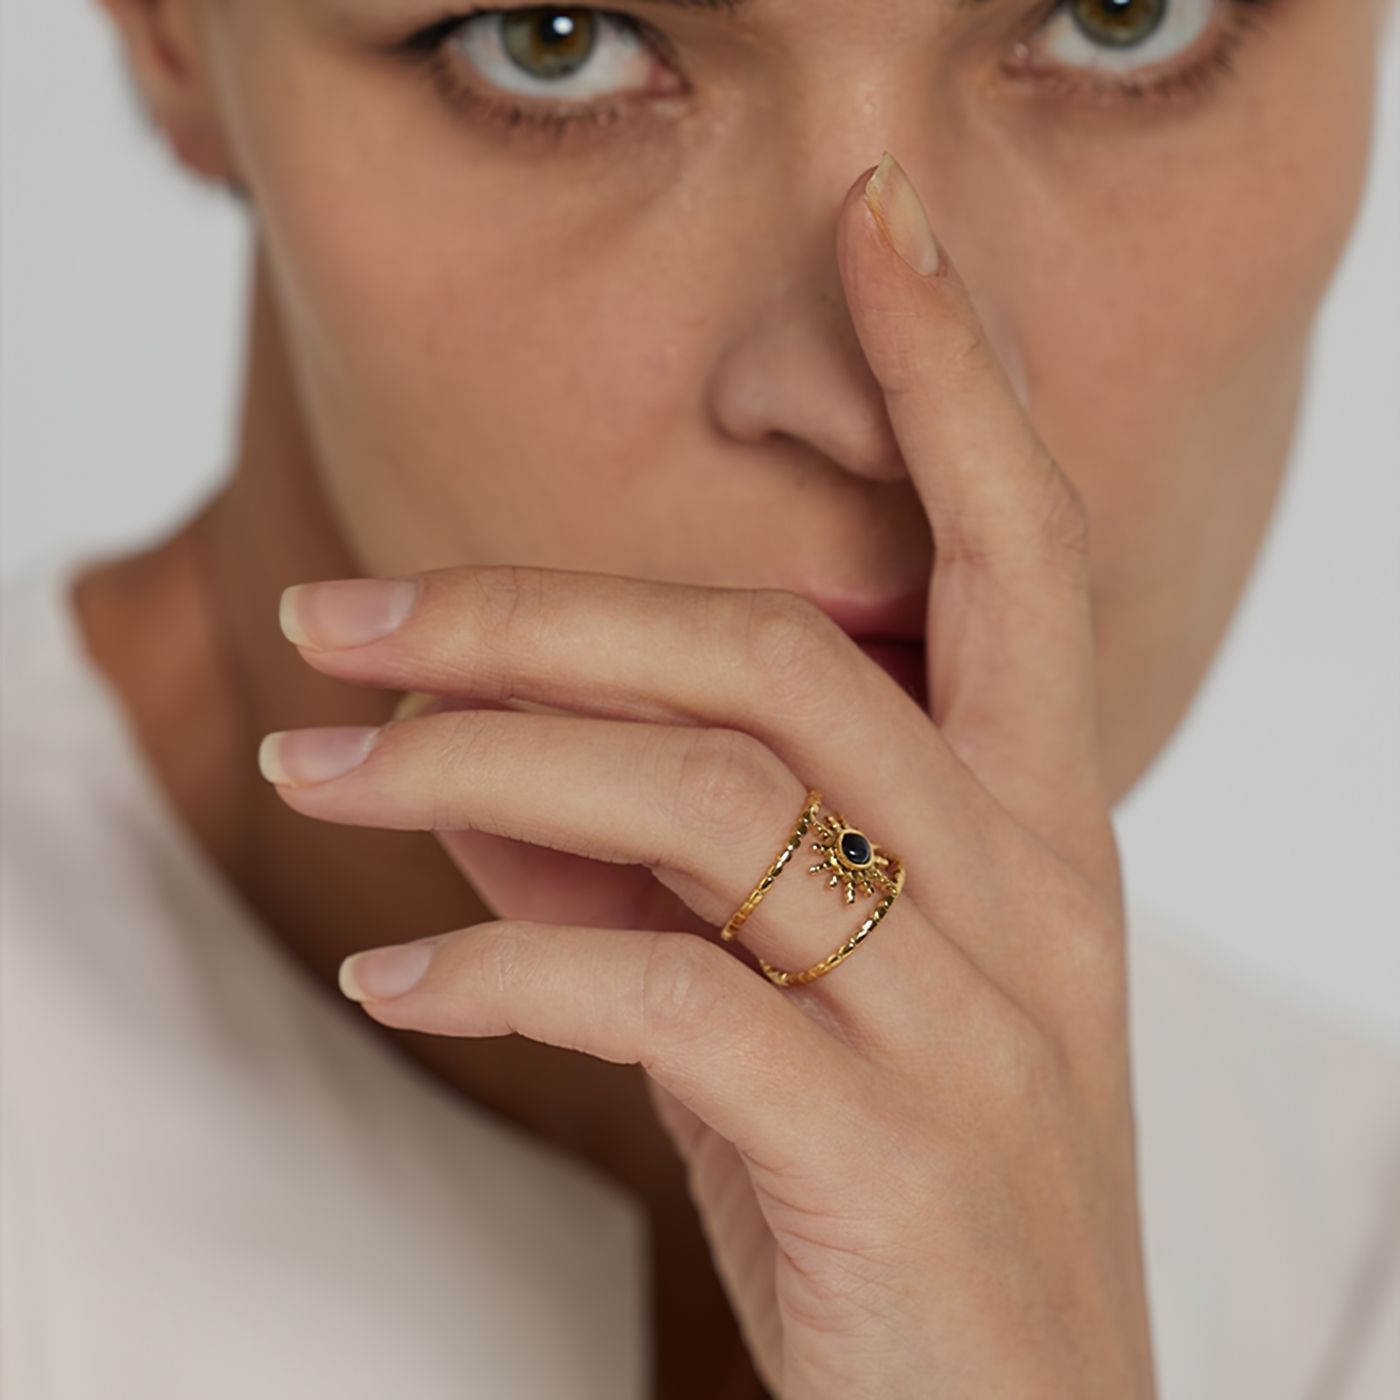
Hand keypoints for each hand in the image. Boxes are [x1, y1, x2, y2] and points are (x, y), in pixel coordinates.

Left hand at [259, 153, 1155, 1398]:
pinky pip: (669, 997)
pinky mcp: (893, 1151)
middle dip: (536, 611)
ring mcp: (978, 1020)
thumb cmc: (912, 1197)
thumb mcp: (804, 1010)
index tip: (882, 237)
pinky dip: (507, 967)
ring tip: (324, 768)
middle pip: (772, 657)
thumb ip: (662, 875)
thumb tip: (489, 779)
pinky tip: (400, 975)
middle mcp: (1036, 889)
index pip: (1018, 550)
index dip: (956, 380)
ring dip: (479, 768)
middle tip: (342, 614)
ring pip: (704, 803)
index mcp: (1042, 827)